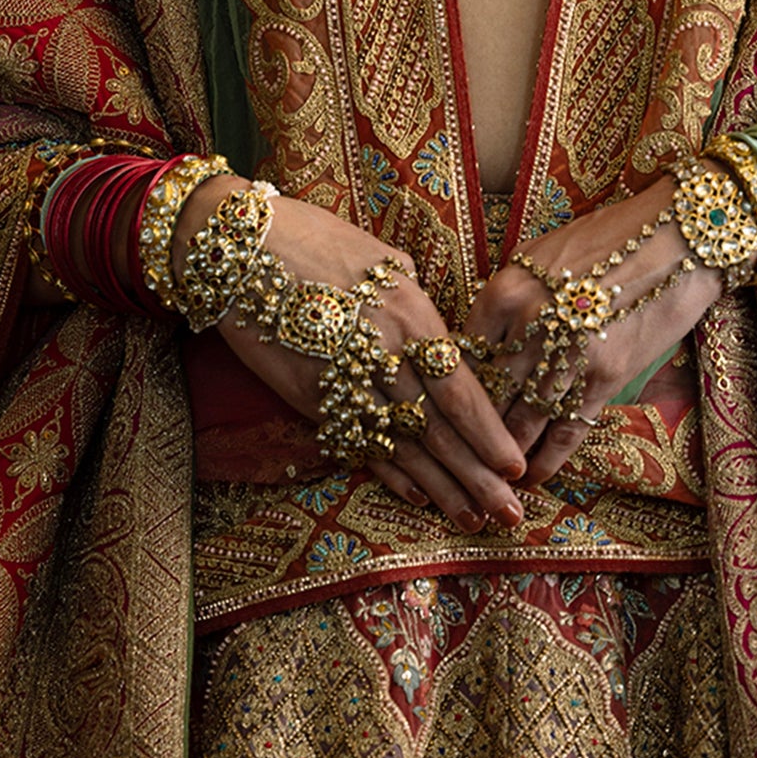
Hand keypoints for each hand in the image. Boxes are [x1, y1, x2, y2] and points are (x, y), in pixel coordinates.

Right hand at [173, 178, 527, 532]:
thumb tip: (430, 321)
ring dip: (440, 486)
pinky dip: (389, 472)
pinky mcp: (311, 396)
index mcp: (412, 313)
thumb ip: (412, 293)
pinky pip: (359, 442)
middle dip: (478, 475)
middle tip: (510, 514)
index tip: (516, 465)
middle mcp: (386, 352)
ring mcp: (347, 379)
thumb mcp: (379, 258)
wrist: (241, 247)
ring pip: (403, 444)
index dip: (489, 433)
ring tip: (473, 518)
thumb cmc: (314, 239)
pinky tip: (417, 497)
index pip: (461, 388)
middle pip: (440, 428)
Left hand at [461, 177, 724, 487]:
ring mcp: (566, 356)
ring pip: (521, 422)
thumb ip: (511, 298)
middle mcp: (528, 327)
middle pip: (487, 395)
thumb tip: (486, 341)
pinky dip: (545, 461)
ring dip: (505, 455)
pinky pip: (564, 431)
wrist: (678, 237)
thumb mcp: (543, 256)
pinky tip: (532, 477)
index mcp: (504, 291)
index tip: (454, 410)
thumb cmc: (610, 238)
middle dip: (475, 431)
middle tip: (464, 456)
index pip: (464, 356)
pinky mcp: (605, 378)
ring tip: (493, 479)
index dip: (457, 389)